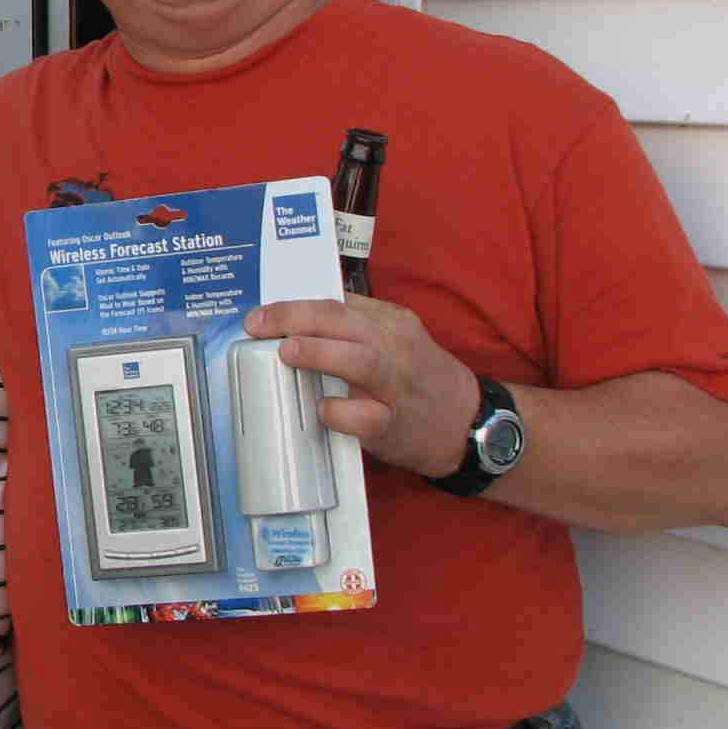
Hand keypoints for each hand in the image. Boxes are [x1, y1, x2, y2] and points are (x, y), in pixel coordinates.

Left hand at [243, 296, 478, 478]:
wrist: (470, 423)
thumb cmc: (420, 379)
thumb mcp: (397, 340)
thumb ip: (357, 328)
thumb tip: (298, 322)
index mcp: (390, 322)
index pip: (339, 303)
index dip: (295, 305)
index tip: (261, 313)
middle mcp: (395, 347)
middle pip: (344, 320)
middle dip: (296, 317)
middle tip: (258, 324)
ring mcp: (397, 386)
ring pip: (360, 360)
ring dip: (319, 352)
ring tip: (286, 350)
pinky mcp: (396, 425)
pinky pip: (367, 417)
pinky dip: (341, 412)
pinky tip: (321, 410)